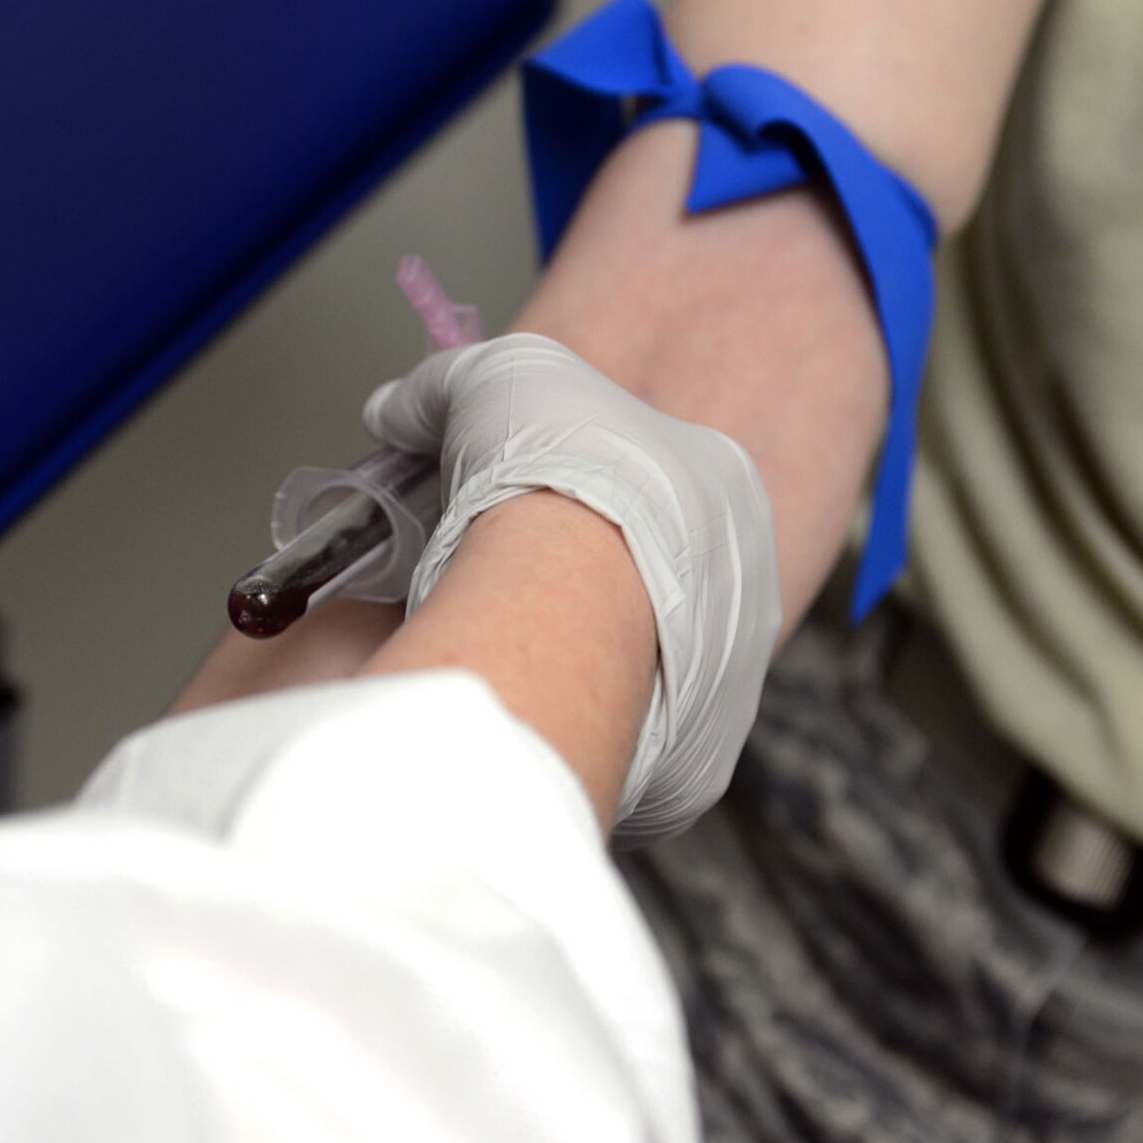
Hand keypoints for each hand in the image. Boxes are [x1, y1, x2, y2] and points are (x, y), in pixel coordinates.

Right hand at [363, 334, 780, 839]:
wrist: (568, 596)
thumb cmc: (560, 474)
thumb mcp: (497, 378)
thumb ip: (440, 390)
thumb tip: (395, 409)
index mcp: (724, 485)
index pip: (658, 486)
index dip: (582, 490)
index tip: (524, 504)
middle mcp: (747, 585)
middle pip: (661, 584)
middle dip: (589, 583)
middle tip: (511, 583)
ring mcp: (729, 681)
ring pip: (649, 669)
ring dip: (587, 659)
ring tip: (509, 647)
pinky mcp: (692, 764)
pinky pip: (632, 746)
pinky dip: (580, 727)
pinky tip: (529, 705)